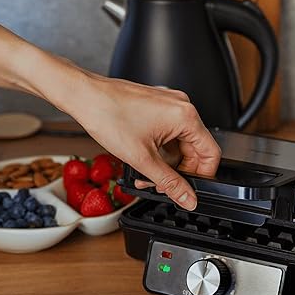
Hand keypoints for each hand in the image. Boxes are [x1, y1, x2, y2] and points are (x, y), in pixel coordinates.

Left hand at [37, 56, 220, 210]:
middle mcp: (182, 106)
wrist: (84, 96)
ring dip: (167, 163)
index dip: (201, 177)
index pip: (210, 154)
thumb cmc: (107, 115)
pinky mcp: (157, 106)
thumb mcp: (142, 159)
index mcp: (185, 116)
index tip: (188, 190)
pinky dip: (160, 150)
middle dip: (179, 172)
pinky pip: (169, 133)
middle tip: (161, 185)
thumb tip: (188, 198)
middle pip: (195, 150)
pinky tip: (143, 159)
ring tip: (146, 175)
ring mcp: (169, 104)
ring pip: (180, 143)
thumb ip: (169, 182)